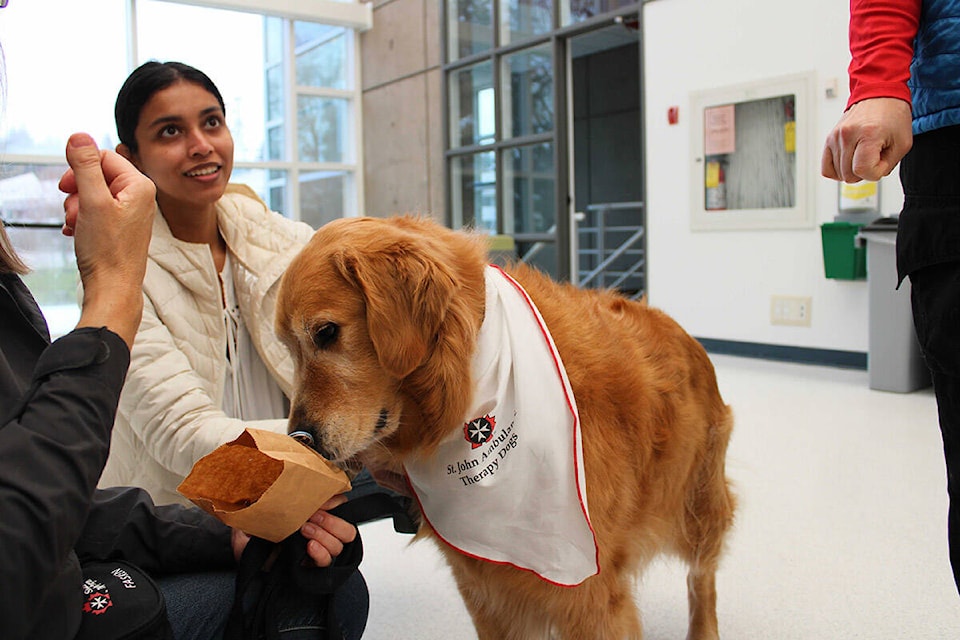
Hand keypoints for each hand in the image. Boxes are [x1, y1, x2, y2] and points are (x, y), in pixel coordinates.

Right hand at [58, 133, 155, 347]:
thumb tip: (78, 136)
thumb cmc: (107, 250)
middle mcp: (140, 196)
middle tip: (74, 211)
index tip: (65, 187)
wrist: (113, 288)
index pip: (102, 156)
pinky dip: (82, 219)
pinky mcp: (121, 227)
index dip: (79, 169)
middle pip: (97, 175)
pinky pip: (96, 211)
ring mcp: (131, 212)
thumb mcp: (91, 201)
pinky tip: (76, 233)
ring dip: (77, 207)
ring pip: (93, 194)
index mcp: (140, 185)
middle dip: (77, 191)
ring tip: (77, 225)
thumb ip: (84, 166)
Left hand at [229, 494, 356, 566]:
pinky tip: (309, 547)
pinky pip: (327, 562)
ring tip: (304, 530)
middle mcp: (319, 533)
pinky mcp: (311, 568)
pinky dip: (321, 553)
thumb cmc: (252, 543)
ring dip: (323, 535)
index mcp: (312, 516)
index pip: (340, 505)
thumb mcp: (259, 515)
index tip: (322, 499)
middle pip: (346, 528)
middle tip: (313, 516)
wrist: (243, 568)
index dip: (335, 501)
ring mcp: (318, 552)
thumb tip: (277, 484)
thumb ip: (269, 501)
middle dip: (332, 520)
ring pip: (339, 544)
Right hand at [821, 97, 912, 182]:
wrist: (880, 95)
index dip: (877, 172)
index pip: (864, 170)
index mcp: (868, 134)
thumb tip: (868, 176)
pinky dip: (837, 171)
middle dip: (865, 172)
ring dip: (853, 171)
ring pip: (839, 174)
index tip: (883, 160)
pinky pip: (826, 168)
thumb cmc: (893, 117)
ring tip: (863, 156)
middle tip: (874, 157)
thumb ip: (887, 165)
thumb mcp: (902, 144)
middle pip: (850, 175)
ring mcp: (835, 137)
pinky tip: (849, 164)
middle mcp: (848, 135)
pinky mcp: (829, 139)